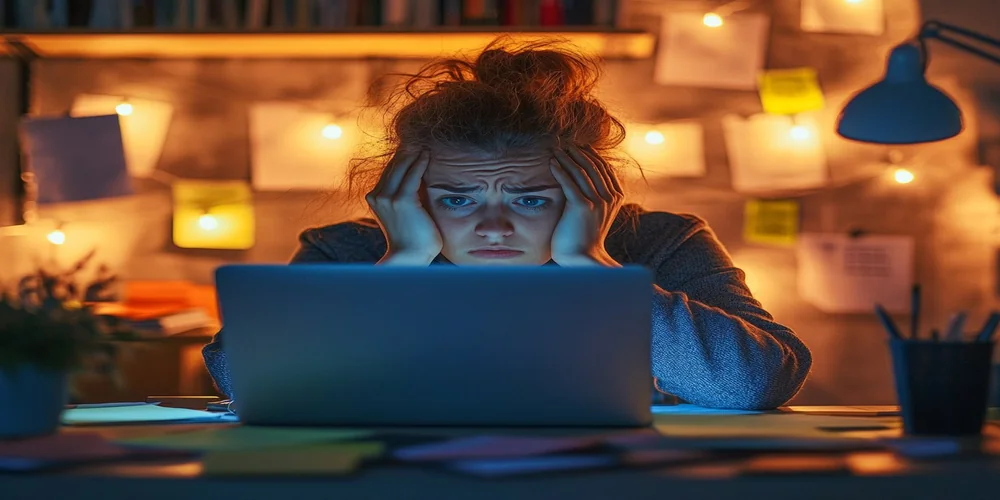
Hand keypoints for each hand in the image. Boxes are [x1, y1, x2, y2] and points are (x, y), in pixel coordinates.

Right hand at [365, 151, 441, 265]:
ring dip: (414, 154)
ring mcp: (387, 198)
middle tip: (420, 139)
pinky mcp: (401, 200)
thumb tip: (419, 177)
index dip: (400, 158)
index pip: (388, 171)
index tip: (413, 146)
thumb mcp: (404, 212)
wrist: (409, 256)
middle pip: (393, 166)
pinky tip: (427, 155)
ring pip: (401, 167)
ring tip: (425, 143)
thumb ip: (407, 195)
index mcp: (374, 198)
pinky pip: (412, 175)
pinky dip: (420, 163)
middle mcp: (377, 195)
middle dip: (406, 151)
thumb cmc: (412, 238)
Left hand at [548, 145, 624, 266]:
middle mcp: (609, 197)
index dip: (591, 154)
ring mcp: (597, 202)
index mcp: (616, 197)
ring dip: (567, 158)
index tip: (578, 145)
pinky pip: (570, 183)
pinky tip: (551, 163)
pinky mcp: (582, 207)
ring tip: (555, 149)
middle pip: (593, 166)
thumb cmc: (583, 236)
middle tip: (564, 143)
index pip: (604, 168)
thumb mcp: (595, 213)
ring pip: (581, 172)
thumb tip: (587, 180)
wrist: (582, 258)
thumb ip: (595, 196)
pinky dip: (560, 171)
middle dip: (578, 152)